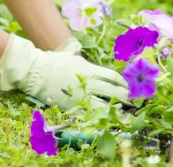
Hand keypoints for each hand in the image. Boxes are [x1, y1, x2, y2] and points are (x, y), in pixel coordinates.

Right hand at [0, 34, 126, 109]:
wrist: (36, 73)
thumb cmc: (54, 62)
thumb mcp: (73, 57)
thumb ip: (85, 59)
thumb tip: (91, 54)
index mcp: (89, 70)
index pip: (112, 77)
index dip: (123, 83)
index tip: (130, 86)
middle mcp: (87, 83)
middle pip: (112, 92)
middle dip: (125, 97)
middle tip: (135, 101)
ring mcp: (80, 96)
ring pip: (104, 105)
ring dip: (117, 108)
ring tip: (126, 111)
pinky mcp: (72, 107)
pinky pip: (89, 114)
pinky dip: (100, 117)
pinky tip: (106, 119)